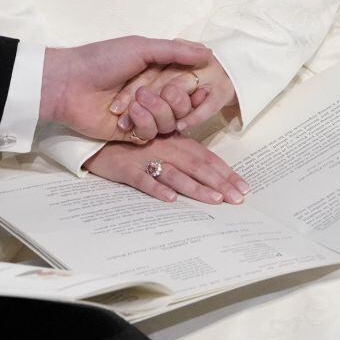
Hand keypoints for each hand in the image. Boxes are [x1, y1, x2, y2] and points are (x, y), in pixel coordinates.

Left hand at [41, 36, 214, 140]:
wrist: (69, 83)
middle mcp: (153, 93)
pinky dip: (142, 123)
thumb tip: (208, 53)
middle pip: (183, 105)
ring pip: (170, 122)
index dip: (192, 86)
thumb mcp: (140, 47)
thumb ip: (175, 51)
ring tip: (134, 101)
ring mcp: (143, 114)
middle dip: (173, 99)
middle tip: (151, 91)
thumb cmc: (101, 59)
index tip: (194, 85)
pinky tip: (125, 116)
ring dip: (155, 111)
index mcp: (156, 72)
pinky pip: (152, 134)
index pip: (188, 83)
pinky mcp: (132, 133)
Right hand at [83, 134, 249, 205]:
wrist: (95, 140)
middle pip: (196, 165)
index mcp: (174, 141)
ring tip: (214, 199)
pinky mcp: (125, 167)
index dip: (225, 172)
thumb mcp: (158, 143)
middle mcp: (163, 147)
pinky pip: (142, 178)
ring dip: (195, 187)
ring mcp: (144, 157)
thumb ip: (181, 153)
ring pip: (174, 173)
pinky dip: (156, 188)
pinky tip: (169, 199)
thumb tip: (210, 174)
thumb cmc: (131, 143)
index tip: (243, 188)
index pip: (205, 157)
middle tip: (238, 199)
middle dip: (219, 182)